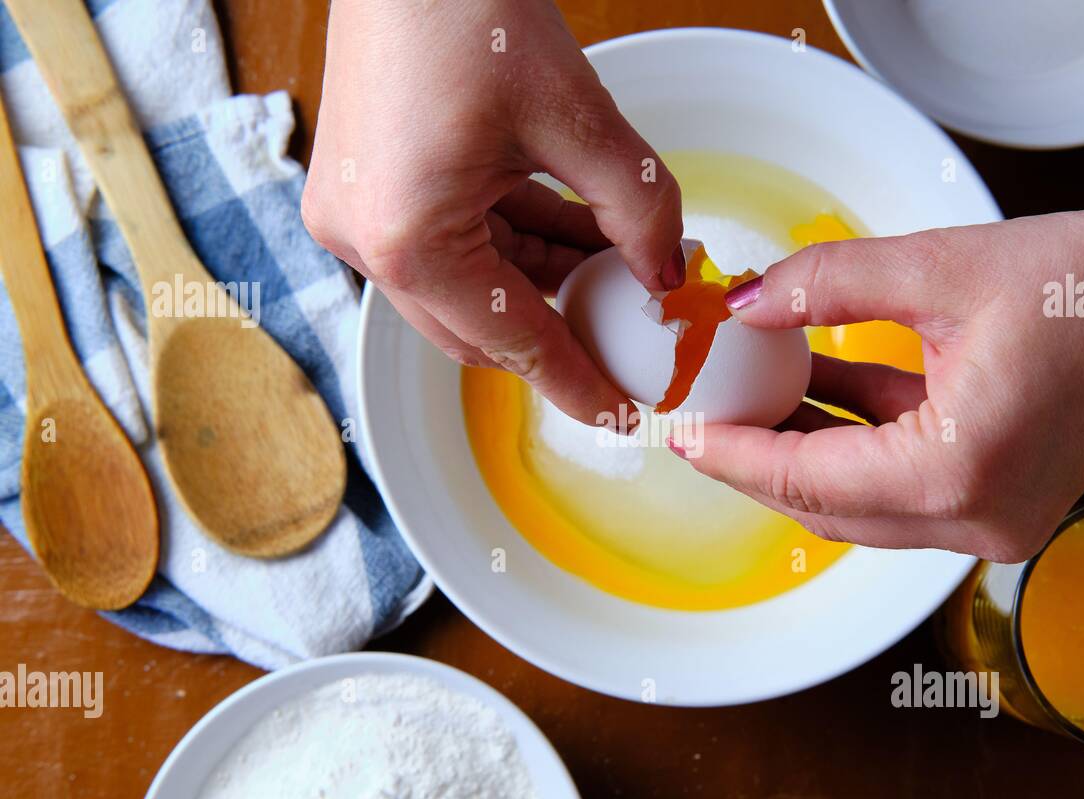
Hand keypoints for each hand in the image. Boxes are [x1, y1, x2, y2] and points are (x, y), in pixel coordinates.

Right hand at [302, 0, 682, 424]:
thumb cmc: (464, 5)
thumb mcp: (576, 115)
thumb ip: (634, 209)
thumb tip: (666, 276)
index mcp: (408, 241)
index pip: (514, 342)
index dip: (577, 383)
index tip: (622, 414)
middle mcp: (366, 244)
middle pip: (484, 329)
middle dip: (564, 329)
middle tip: (635, 329)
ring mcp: (358, 220)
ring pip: (471, 291)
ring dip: (544, 286)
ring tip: (619, 268)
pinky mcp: (367, 195)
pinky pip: (452, 248)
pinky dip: (514, 249)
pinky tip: (575, 237)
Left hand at [676, 139, 1083, 560]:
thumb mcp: (937, 268)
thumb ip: (824, 286)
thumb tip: (744, 305)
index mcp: (957, 473)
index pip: (807, 481)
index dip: (732, 456)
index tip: (679, 433)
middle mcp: (976, 518)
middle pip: (827, 507)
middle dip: (759, 461)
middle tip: (703, 415)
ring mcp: (994, 521)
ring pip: (862, 505)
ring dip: (806, 453)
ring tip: (751, 395)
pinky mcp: (1002, 502)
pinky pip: (903, 487)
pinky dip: (858, 446)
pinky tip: (818, 391)